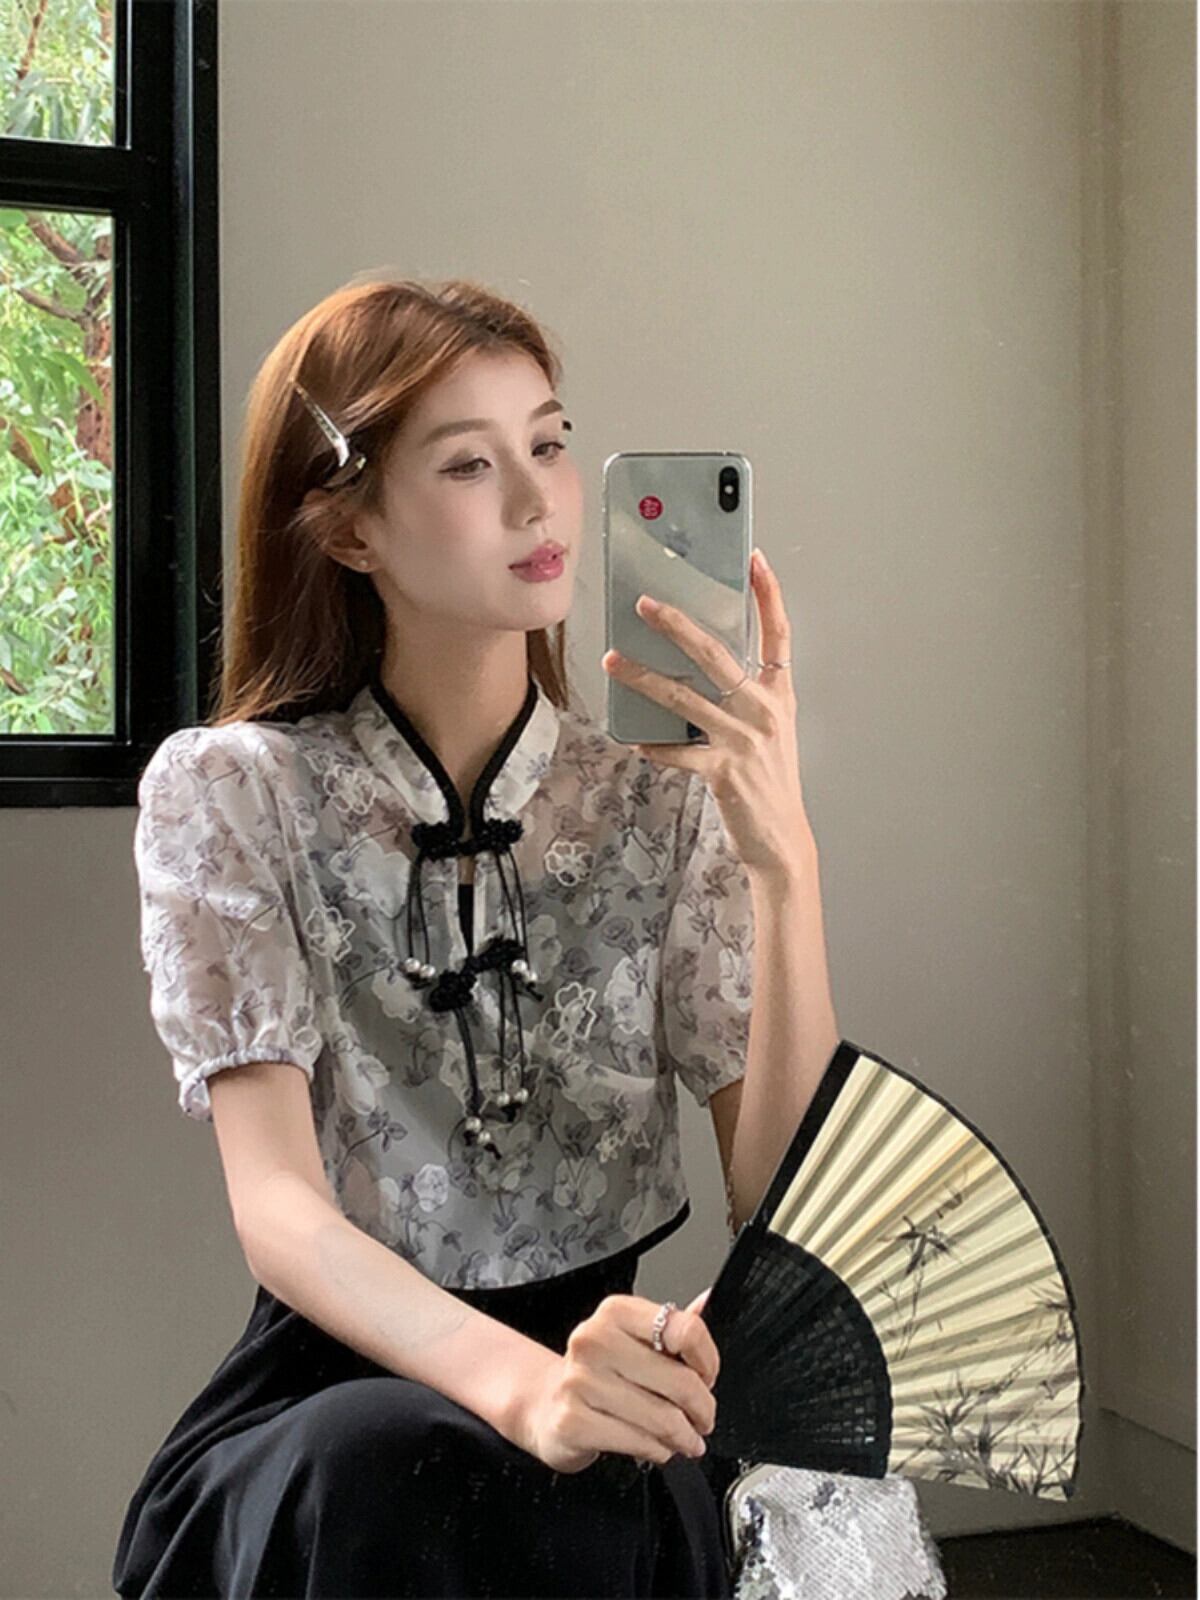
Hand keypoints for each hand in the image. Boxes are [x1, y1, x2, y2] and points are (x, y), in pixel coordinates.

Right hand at [515, 1287, 718, 1474]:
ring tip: (685, 1439)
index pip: (685, 1329)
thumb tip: (708, 1300)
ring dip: (684, 1437)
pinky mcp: (572, 1421)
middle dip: (702, 1409)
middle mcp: (594, 1340)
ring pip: (662, 1418)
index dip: (707, 1360)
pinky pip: (638, 1442)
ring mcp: (580, 1381)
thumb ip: (674, 1325)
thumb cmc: (600, 1372)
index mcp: (616, 1312)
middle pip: (680, 1380)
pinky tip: (657, 1447)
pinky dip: (658, 1451)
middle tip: (703, 1419)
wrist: (547, 1403)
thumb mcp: (635, 1339)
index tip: (708, 1377)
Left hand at [601, 548, 814, 875]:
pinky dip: (653, 745)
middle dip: (677, 626)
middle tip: (645, 604)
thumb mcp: (768, 730)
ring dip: (643, 677)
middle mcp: (763, 711)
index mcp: (778, 695)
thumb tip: (696, 664)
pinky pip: (677, 751)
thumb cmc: (769, 780)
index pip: (778, 633)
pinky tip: (632, 739)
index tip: (755, 559)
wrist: (781, 838)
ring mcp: (744, 740)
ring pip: (684, 697)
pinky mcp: (723, 771)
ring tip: (613, 660)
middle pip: (717, 655)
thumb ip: (742, 696)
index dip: (769, 594)